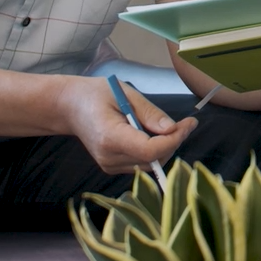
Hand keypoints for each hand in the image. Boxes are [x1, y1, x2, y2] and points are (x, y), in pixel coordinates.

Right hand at [63, 78, 196, 174]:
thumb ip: (149, 113)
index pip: (149, 150)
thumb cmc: (96, 94)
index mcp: (110, 137)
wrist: (70, 106)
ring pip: (150, 165)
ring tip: (165, 127)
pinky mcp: (112, 167)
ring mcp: (109, 165)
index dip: (174, 140)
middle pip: (153, 160)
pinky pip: (141, 164)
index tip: (189, 123)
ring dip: (165, 148)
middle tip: (183, 123)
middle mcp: (109, 157)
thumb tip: (173, 129)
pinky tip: (150, 134)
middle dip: (173, 142)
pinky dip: (153, 151)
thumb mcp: (125, 93)